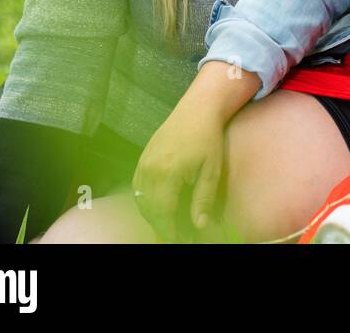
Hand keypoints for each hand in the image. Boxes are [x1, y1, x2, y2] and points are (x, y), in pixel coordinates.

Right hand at [132, 102, 225, 241]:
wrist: (196, 110)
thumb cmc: (208, 138)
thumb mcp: (212, 169)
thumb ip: (203, 198)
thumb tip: (200, 225)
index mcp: (168, 173)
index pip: (163, 212)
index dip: (169, 230)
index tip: (178, 240)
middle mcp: (150, 169)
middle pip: (149, 209)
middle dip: (161, 226)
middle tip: (175, 235)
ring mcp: (142, 163)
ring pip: (140, 200)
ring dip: (152, 215)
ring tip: (168, 224)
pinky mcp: (141, 159)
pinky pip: (137, 188)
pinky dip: (146, 201)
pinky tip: (159, 207)